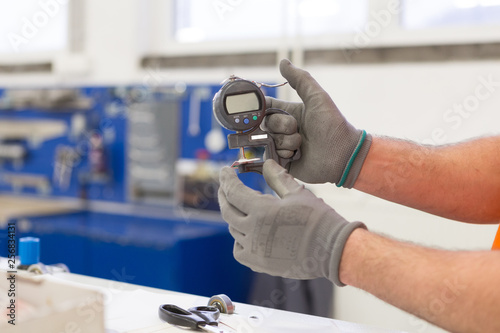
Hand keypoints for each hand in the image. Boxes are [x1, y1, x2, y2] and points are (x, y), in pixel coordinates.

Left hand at [218, 159, 365, 285]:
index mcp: (261, 210)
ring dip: (233, 216)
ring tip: (241, 207)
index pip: (234, 192)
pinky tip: (247, 232)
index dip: (227, 179)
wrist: (332, 250)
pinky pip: (239, 250)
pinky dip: (239, 239)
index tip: (224, 171)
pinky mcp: (260, 263)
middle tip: (225, 186)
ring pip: (233, 229)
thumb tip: (267, 164)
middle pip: (227, 211)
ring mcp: (255, 249)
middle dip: (224, 195)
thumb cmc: (318, 219)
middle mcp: (253, 231)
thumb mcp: (297, 193)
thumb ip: (278, 178)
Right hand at [265, 59, 371, 187]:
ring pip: (269, 140)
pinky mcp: (283, 162)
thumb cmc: (333, 125)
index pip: (266, 107)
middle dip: (281, 126)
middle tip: (297, 129)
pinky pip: (271, 156)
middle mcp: (284, 129)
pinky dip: (283, 154)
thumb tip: (283, 61)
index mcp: (290, 112)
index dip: (261, 107)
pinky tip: (296, 155)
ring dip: (285, 141)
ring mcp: (283, 146)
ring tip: (302, 145)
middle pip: (266, 123)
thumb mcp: (317, 97)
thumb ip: (300, 79)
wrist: (342, 154)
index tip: (262, 108)